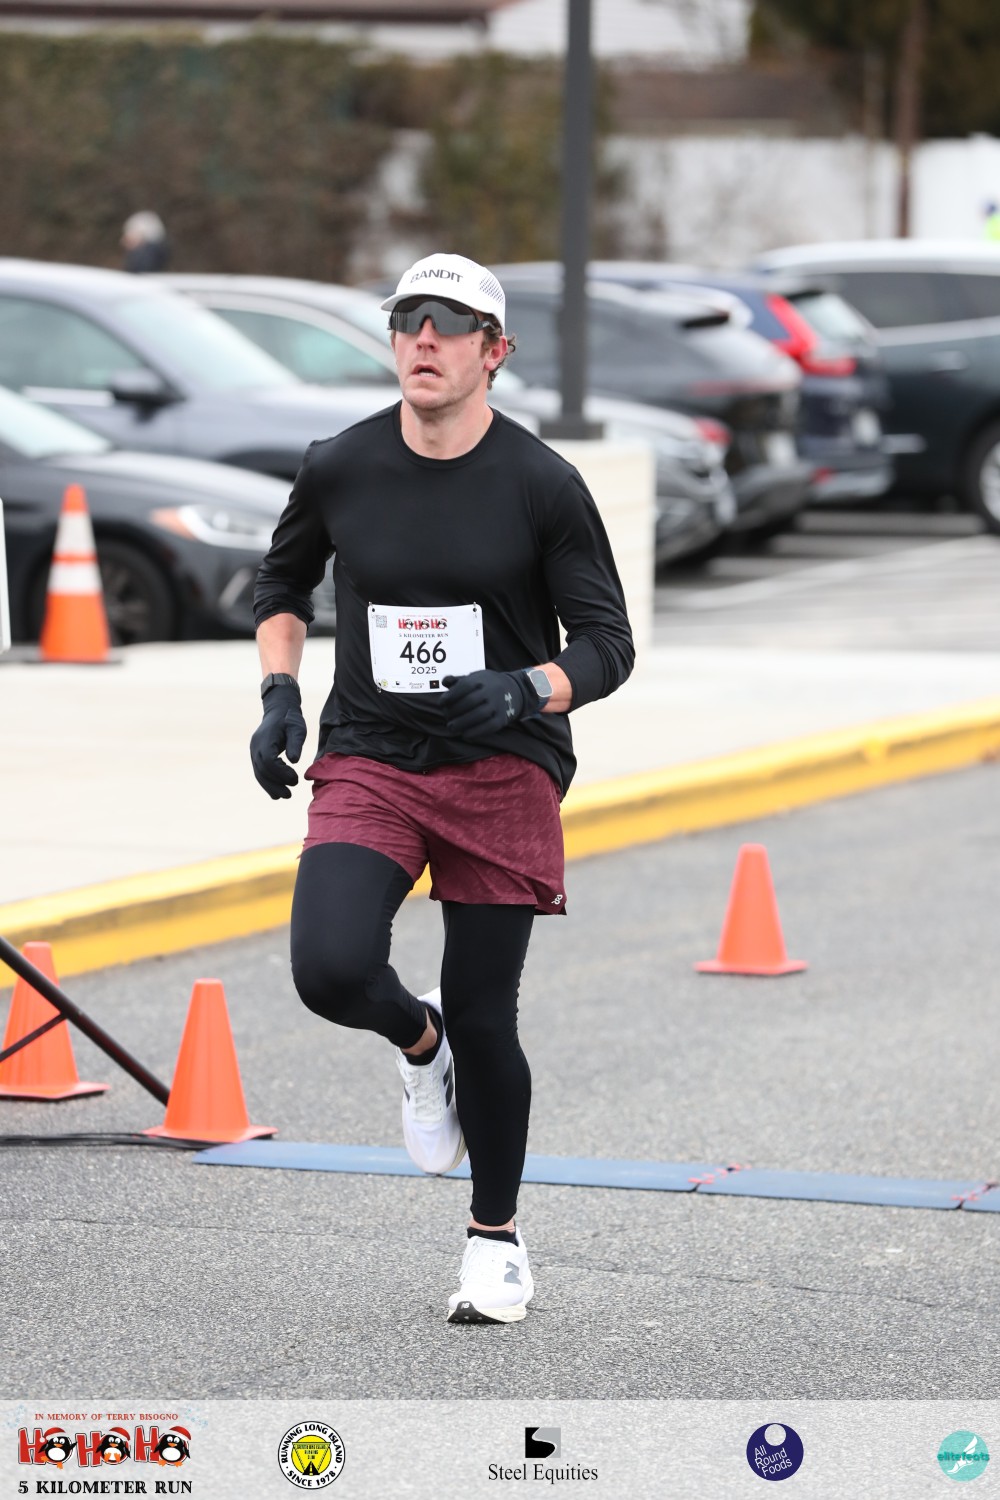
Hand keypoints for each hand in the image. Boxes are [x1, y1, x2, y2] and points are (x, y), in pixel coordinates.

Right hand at [250, 681, 306, 797]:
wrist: (279, 710)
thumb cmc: (290, 719)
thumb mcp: (297, 728)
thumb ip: (295, 743)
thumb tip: (294, 760)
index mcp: (264, 740)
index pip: (269, 762)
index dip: (281, 774)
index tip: (295, 779)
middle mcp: (255, 747)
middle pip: (262, 771)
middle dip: (275, 785)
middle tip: (290, 794)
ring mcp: (254, 751)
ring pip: (259, 774)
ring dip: (270, 787)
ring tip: (284, 796)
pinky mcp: (256, 755)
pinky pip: (259, 771)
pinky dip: (267, 782)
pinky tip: (276, 792)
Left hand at [441, 669, 530, 739]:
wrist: (514, 690)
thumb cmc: (487, 685)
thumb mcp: (475, 677)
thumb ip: (458, 680)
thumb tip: (445, 682)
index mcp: (482, 680)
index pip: (464, 686)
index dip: (451, 696)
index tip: (442, 703)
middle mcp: (491, 691)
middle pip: (470, 701)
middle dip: (455, 711)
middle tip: (447, 718)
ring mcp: (497, 705)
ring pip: (479, 715)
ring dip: (462, 723)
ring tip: (452, 728)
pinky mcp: (502, 718)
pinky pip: (488, 727)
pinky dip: (475, 732)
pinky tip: (465, 735)